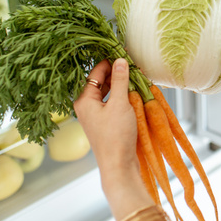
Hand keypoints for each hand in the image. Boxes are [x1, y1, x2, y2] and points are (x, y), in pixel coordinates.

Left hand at [74, 58, 152, 220]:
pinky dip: (122, 96)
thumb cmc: (116, 135)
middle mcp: (86, 106)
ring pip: (108, 92)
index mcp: (84, 100)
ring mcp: (95, 115)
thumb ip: (119, 80)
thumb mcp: (119, 103)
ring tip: (137, 78)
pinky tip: (135, 93)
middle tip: (133, 65)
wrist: (118, 166)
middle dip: (117, 73)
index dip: (110, 62)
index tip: (124, 54)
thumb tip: (120, 60)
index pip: (95, 73)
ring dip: (121, 85)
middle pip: (101, 82)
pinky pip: (112, 103)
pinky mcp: (105, 123)